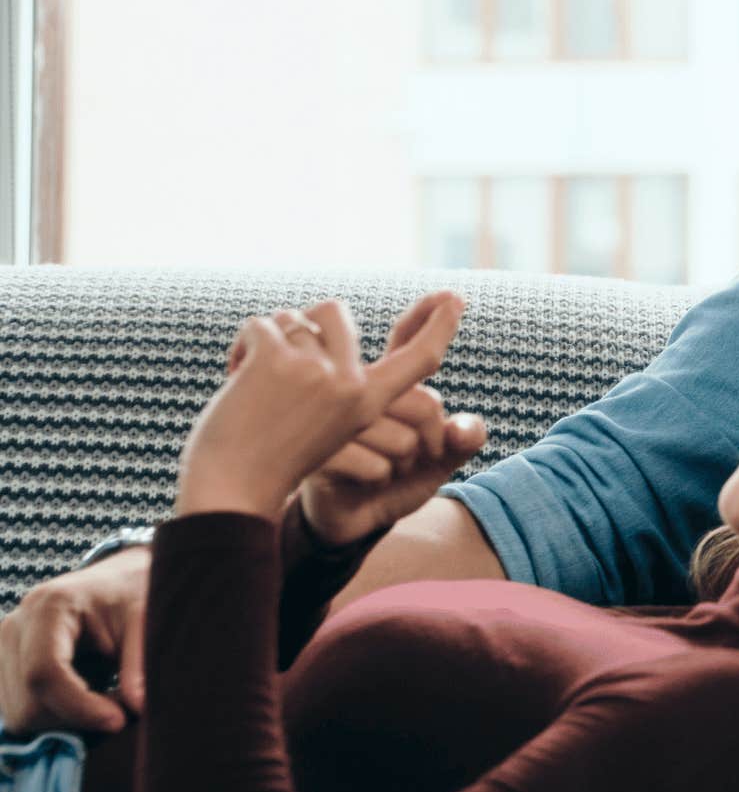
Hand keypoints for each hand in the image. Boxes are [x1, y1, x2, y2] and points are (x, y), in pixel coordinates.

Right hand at [0, 546, 150, 734]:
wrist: (116, 582)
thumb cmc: (132, 595)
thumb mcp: (146, 620)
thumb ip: (140, 663)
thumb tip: (137, 708)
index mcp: (49, 607)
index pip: (44, 673)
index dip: (79, 707)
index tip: (118, 721)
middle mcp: (14, 627)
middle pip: (27, 703)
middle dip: (77, 717)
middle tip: (122, 708)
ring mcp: (2, 649)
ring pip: (20, 715)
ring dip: (68, 721)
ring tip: (107, 699)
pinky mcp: (4, 668)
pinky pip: (20, 712)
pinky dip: (56, 717)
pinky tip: (86, 699)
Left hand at [175, 293, 465, 519]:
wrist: (232, 492)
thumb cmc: (271, 463)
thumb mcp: (323, 428)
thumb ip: (334, 387)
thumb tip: (311, 325)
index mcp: (369, 403)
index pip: (417, 358)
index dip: (438, 327)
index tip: (454, 299)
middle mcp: (350, 383)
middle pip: (337, 311)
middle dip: (304, 323)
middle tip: (279, 361)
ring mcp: (315, 370)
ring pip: (293, 316)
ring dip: (268, 339)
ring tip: (252, 378)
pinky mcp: (277, 360)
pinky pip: (258, 324)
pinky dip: (239, 347)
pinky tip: (234, 378)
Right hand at [298, 294, 488, 548]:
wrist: (346, 518)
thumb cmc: (394, 478)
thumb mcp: (438, 458)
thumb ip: (463, 438)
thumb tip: (468, 429)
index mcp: (385, 384)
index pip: (407, 342)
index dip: (428, 319)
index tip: (451, 296)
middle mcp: (360, 394)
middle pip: (424, 403)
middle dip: (434, 439)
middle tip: (423, 456)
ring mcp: (338, 422)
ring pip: (403, 440)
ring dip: (406, 465)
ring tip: (386, 470)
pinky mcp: (320, 453)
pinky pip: (375, 466)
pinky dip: (381, 481)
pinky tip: (364, 482)